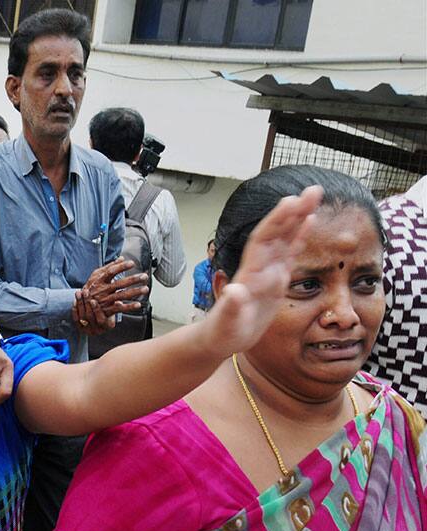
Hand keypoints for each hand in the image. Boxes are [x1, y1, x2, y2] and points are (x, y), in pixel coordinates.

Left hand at [72, 289, 113, 335]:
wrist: (97, 312)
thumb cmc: (108, 307)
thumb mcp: (112, 306)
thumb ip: (115, 305)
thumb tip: (119, 303)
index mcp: (108, 326)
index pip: (101, 320)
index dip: (96, 310)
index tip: (93, 300)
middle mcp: (98, 330)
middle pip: (90, 317)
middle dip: (87, 303)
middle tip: (86, 292)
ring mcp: (88, 330)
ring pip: (82, 317)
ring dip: (80, 303)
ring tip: (79, 292)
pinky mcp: (80, 328)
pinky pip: (76, 318)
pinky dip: (75, 308)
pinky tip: (75, 300)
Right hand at [81, 258, 147, 318]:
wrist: (82, 307)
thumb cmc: (91, 288)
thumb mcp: (96, 276)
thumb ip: (109, 267)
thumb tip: (121, 258)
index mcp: (99, 280)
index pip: (111, 272)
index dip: (121, 267)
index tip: (132, 263)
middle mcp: (102, 290)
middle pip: (119, 283)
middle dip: (133, 280)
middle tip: (144, 276)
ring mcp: (105, 300)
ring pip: (122, 295)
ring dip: (135, 292)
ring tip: (145, 289)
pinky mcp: (108, 310)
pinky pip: (120, 308)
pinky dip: (129, 307)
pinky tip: (138, 304)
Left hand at [203, 186, 320, 354]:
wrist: (219, 339)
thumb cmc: (222, 333)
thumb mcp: (227, 323)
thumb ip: (231, 307)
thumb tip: (234, 290)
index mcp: (250, 274)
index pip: (264, 240)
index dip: (277, 221)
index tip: (292, 201)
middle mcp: (260, 268)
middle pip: (277, 232)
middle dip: (293, 211)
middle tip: (314, 190)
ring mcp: (268, 272)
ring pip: (285, 238)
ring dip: (298, 217)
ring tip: (314, 197)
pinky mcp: (275, 280)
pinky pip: (289, 253)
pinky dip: (299, 236)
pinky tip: (308, 222)